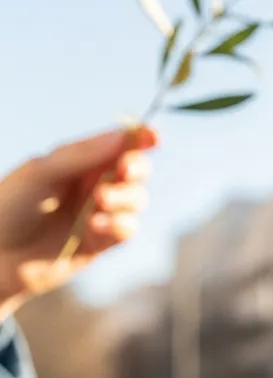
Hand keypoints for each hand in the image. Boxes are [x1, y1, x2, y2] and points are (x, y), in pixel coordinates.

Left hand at [0, 127, 157, 316]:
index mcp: (79, 161)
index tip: (153, 136)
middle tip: (124, 171)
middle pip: (136, 170)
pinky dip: (118, 225)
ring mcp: (101, 213)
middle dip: (135, 168)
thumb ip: (82, 155)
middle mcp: (94, 184)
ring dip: (125, 198)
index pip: (119, 144)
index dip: (140, 138)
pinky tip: (96, 226)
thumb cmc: (8, 208)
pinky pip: (127, 230)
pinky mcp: (102, 243)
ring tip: (99, 203)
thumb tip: (123, 135)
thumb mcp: (41, 173)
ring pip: (137, 200)